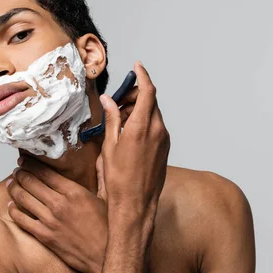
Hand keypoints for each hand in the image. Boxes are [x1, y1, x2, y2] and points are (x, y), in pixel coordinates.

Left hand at [6, 157, 107, 272]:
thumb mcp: (108, 197)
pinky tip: (11, 206)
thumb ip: (102, 174)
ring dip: (14, 188)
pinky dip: (13, 211)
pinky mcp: (45, 236)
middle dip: (20, 173)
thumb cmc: (108, 229)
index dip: (31, 164)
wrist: (105, 256)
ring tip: (11, 183)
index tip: (25, 160)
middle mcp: (59, 204)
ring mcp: (50, 221)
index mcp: (74, 192)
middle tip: (16, 170)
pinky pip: (22, 220)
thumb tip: (103, 157)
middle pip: (31, 182)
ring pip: (23, 199)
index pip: (45, 172)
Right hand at [100, 61, 169, 230]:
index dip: (143, 76)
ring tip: (120, 118)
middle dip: (136, 95)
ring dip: (139, 109)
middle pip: (151, 101)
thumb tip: (108, 101)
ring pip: (154, 114)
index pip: (148, 92)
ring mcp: (164, 140)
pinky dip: (144, 122)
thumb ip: (112, 119)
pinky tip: (129, 131)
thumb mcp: (110, 146)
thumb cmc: (119, 180)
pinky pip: (156, 127)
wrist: (136, 205)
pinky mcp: (165, 149)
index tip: (137, 67)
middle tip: (118, 100)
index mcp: (143, 127)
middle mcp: (158, 131)